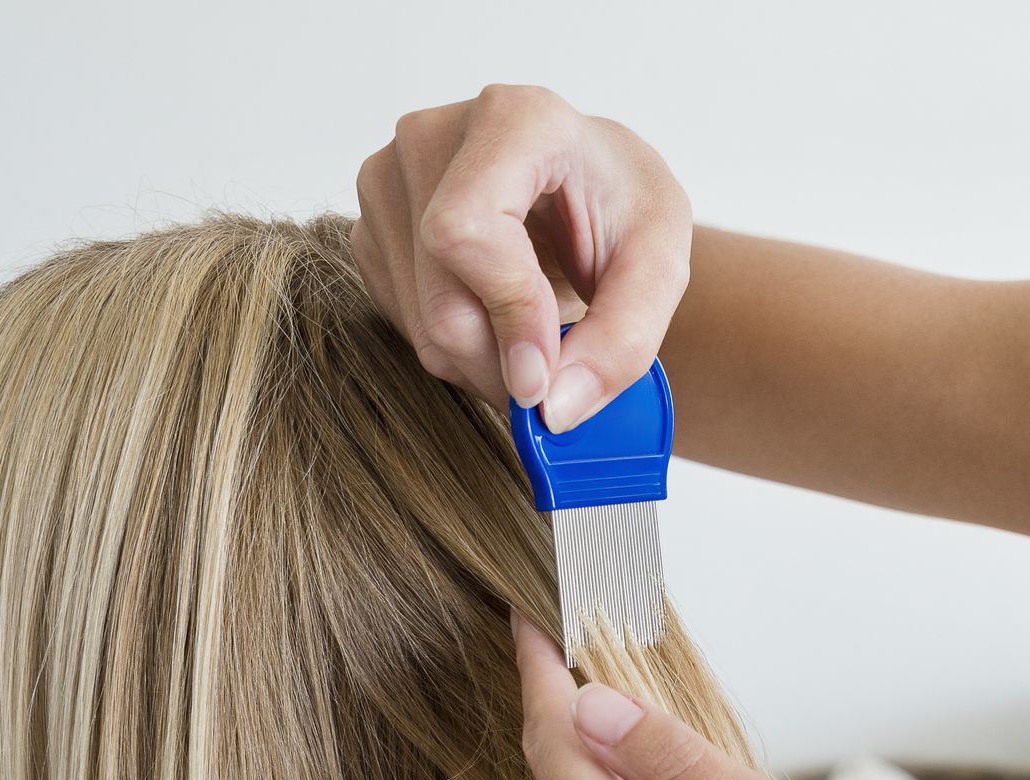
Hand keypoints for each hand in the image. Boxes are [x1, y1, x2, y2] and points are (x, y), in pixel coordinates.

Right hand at [351, 85, 693, 431]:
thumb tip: (556, 409)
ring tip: (537, 343)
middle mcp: (433, 138)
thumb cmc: (621, 210)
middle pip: (441, 295)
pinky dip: (458, 351)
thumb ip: (623, 338)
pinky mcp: (371, 228)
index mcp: (515, 119)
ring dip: (485, 365)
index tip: (547, 376)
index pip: (467, 232)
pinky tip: (497, 322)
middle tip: (555, 383)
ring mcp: (389, 181)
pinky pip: (404, 324)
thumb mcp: (659, 265)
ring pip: (420, 324)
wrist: (584, 190)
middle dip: (503, 364)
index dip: (507, 315)